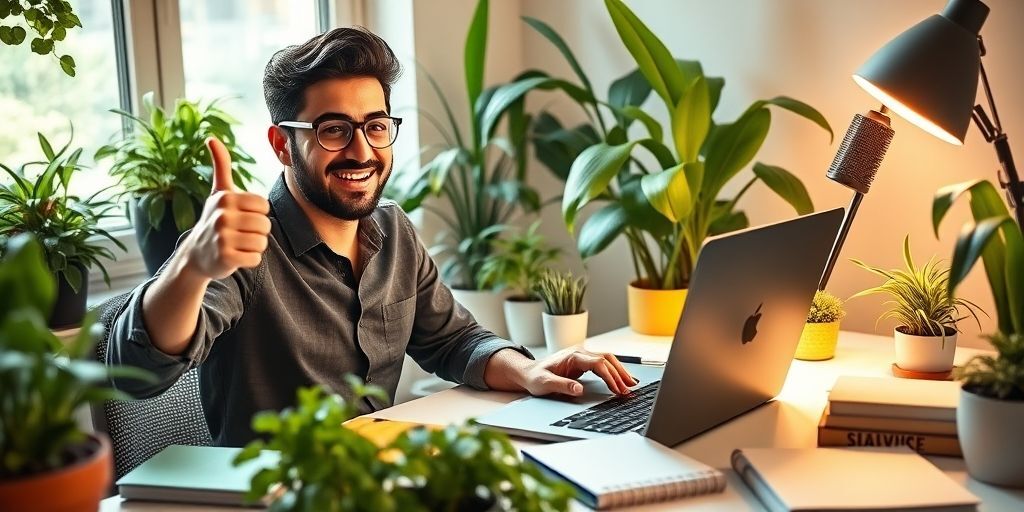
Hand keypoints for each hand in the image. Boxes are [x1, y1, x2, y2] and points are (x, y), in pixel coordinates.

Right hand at [181, 137, 271, 279]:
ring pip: (262, 242)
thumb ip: (221, 166)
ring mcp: (222, 238)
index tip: (242, 216)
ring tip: (237, 243)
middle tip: (239, 232)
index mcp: (225, 198)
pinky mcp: (225, 258)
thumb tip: (211, 138)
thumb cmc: (214, 219)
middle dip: (257, 231)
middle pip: (265, 225)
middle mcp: (222, 216)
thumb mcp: (218, 192)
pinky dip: (249, 260)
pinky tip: (235, 256)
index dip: (257, 213)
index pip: (264, 205)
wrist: (196, 254)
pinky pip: (255, 258)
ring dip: (254, 246)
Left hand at [522, 348, 638, 396]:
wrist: (528, 372)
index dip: (610, 376)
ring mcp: (582, 356)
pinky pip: (603, 363)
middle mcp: (579, 352)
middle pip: (607, 359)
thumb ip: (562, 386)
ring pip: (607, 359)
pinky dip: (614, 370)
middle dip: (620, 374)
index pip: (598, 363)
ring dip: (620, 371)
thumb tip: (579, 390)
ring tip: (632, 384)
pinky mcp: (583, 362)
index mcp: (572, 356)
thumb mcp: (545, 384)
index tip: (617, 389)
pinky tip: (621, 379)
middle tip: (629, 390)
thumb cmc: (535, 378)